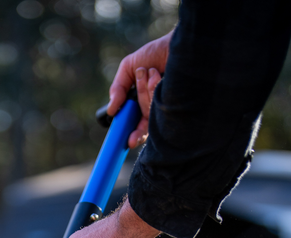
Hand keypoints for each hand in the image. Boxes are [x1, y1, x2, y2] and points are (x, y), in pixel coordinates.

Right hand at [108, 31, 172, 147]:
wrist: (178, 43)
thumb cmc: (156, 53)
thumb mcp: (129, 67)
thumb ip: (118, 88)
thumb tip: (111, 110)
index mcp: (145, 104)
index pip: (138, 127)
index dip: (132, 135)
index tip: (127, 142)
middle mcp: (158, 109)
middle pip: (144, 126)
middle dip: (138, 130)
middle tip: (131, 139)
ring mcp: (169, 108)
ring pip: (150, 115)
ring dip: (144, 93)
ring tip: (150, 72)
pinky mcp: (180, 105)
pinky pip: (161, 108)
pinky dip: (153, 89)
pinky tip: (156, 74)